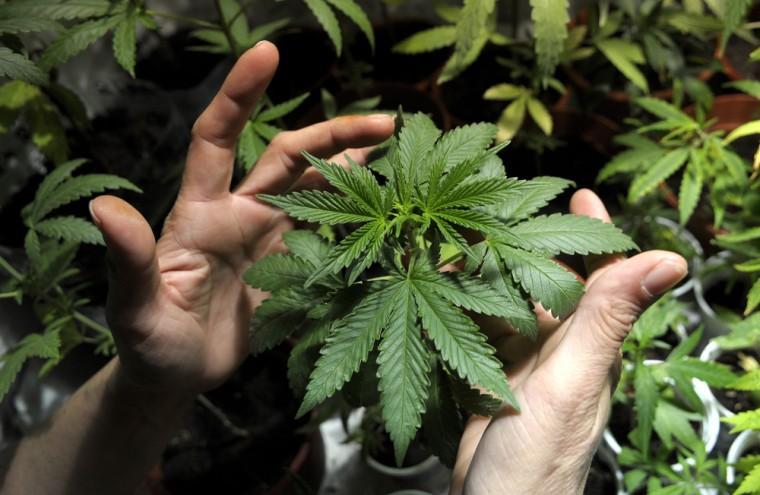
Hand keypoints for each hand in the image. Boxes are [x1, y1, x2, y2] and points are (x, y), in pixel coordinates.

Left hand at [89, 42, 393, 397]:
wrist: (176, 377)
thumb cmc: (149, 343)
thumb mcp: (134, 307)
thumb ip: (130, 261)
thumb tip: (105, 209)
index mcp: (203, 213)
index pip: (218, 139)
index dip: (240, 95)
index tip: (268, 53)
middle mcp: (242, 216)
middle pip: (290, 159)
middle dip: (335, 134)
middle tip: (386, 123)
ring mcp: (270, 242)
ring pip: (318, 192)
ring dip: (355, 169)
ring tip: (398, 150)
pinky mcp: (294, 272)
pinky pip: (331, 237)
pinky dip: (359, 221)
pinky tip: (389, 211)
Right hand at [450, 190, 687, 494]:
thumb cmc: (538, 460)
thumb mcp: (573, 381)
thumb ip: (610, 319)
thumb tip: (668, 260)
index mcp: (589, 346)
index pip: (600, 276)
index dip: (592, 235)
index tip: (579, 194)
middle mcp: (560, 350)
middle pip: (546, 283)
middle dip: (523, 245)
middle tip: (492, 212)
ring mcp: (524, 365)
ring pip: (508, 304)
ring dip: (485, 273)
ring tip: (456, 246)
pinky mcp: (491, 380)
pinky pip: (480, 332)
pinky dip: (463, 308)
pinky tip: (444, 291)